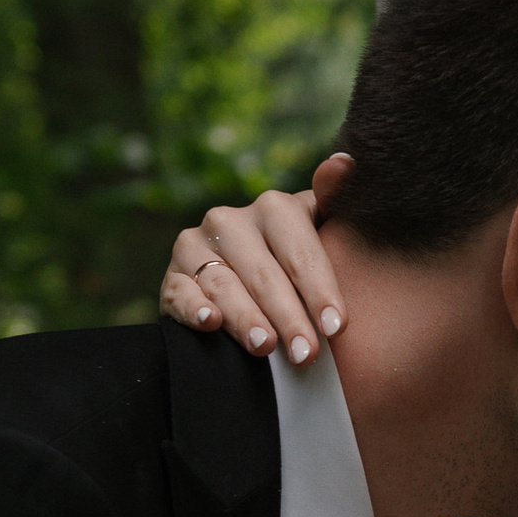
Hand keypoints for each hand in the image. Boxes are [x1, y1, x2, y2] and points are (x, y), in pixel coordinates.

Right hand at [161, 158, 352, 366]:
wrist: (247, 280)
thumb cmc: (297, 260)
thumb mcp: (321, 230)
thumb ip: (333, 200)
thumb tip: (345, 162)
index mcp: (274, 207)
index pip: (301, 252)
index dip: (320, 290)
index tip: (337, 328)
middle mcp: (230, 221)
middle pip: (265, 275)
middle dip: (289, 318)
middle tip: (307, 354)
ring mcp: (196, 247)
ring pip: (225, 286)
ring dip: (245, 318)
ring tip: (265, 347)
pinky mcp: (172, 277)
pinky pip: (182, 293)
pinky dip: (195, 308)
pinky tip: (211, 324)